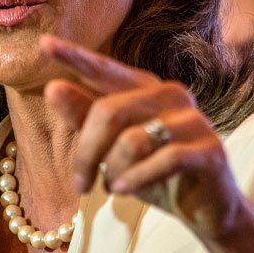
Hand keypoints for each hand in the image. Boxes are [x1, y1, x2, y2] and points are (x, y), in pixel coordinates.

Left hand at [40, 34, 243, 240]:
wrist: (205, 209)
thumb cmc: (154, 172)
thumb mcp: (113, 148)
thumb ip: (86, 118)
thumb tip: (52, 87)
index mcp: (147, 88)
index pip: (106, 69)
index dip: (76, 56)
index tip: (44, 43)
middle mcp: (172, 95)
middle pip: (110, 111)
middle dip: (86, 152)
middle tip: (79, 183)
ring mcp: (193, 120)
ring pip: (133, 139)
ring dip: (114, 170)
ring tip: (113, 187)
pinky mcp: (209, 149)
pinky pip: (162, 160)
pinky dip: (136, 179)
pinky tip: (124, 190)